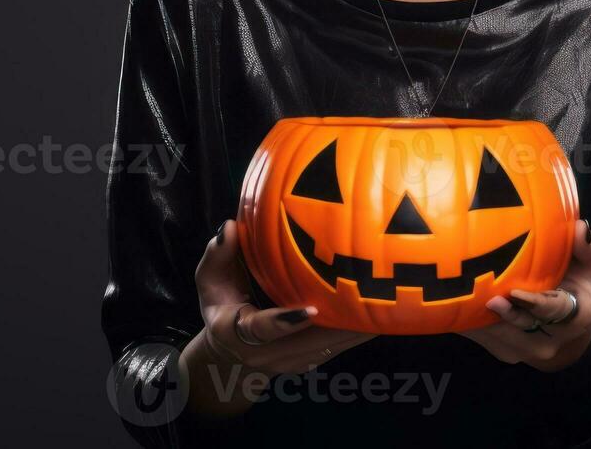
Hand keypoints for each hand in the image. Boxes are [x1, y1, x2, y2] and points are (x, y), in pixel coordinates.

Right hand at [194, 219, 377, 384]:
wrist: (229, 355)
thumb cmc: (221, 305)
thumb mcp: (210, 280)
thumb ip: (217, 254)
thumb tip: (229, 227)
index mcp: (235, 331)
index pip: (261, 329)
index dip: (285, 320)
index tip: (311, 309)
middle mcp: (263, 354)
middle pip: (307, 343)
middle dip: (337, 323)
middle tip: (366, 297)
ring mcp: (288, 363)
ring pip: (326, 348)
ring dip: (353, 328)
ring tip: (380, 302)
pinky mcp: (308, 363)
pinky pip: (335, 348)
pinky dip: (355, 331)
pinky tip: (378, 312)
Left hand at [456, 218, 590, 371]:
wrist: (567, 330)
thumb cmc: (578, 288)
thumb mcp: (590, 267)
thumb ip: (587, 247)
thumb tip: (579, 227)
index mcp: (575, 316)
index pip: (555, 310)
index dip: (535, 303)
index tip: (515, 292)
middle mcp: (550, 339)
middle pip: (522, 326)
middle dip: (502, 314)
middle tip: (483, 297)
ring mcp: (525, 350)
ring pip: (499, 336)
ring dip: (480, 318)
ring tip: (460, 297)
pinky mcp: (505, 351)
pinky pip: (485, 338)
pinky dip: (470, 323)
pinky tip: (454, 305)